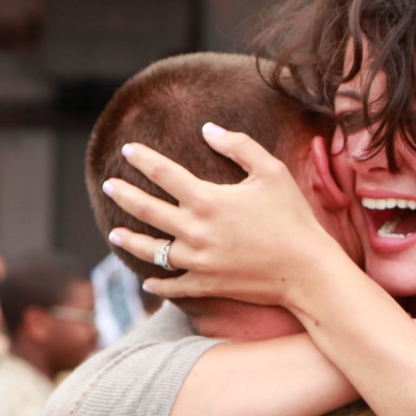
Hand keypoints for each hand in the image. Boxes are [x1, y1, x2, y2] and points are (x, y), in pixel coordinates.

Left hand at [103, 124, 341, 306]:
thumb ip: (239, 145)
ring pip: (151, 250)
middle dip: (124, 195)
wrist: (306, 269)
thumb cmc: (292, 217)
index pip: (163, 173)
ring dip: (129, 240)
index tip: (128, 150)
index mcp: (207, 199)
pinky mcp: (206, 284)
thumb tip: (208, 129)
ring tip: (114, 233)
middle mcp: (195, 230)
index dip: (143, 159)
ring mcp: (197, 260)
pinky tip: (147, 281)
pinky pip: (172, 286)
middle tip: (109, 186)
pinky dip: (157, 284)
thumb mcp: (271, 171)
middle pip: (146, 209)